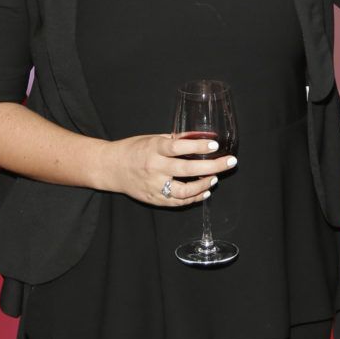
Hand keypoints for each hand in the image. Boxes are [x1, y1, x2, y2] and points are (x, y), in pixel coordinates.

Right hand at [100, 133, 236, 205]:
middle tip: (229, 162)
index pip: (179, 147)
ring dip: (203, 185)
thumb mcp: (153, 138)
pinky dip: (193, 198)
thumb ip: (175, 140)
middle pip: (187, 169)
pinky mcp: (153, 199)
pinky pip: (176, 202)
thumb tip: (199, 137)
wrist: (110, 167)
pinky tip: (205, 191)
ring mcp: (154, 186)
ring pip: (183, 191)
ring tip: (215, 178)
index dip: (198, 146)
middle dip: (212, 167)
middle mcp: (154, 168)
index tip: (215, 145)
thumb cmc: (133, 149)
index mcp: (154, 149)